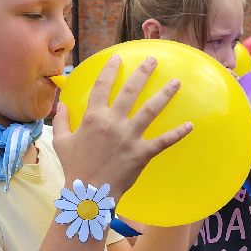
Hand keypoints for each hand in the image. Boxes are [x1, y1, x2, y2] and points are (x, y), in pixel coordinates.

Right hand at [51, 56, 191, 197]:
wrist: (88, 193)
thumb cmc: (75, 167)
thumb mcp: (61, 142)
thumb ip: (63, 121)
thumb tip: (62, 104)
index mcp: (94, 117)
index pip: (102, 87)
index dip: (110, 70)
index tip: (118, 58)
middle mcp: (113, 122)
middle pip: (131, 91)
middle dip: (143, 73)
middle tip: (153, 60)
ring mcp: (130, 137)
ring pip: (150, 110)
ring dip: (164, 95)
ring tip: (176, 82)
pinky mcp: (142, 152)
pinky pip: (163, 141)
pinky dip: (177, 134)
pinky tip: (190, 126)